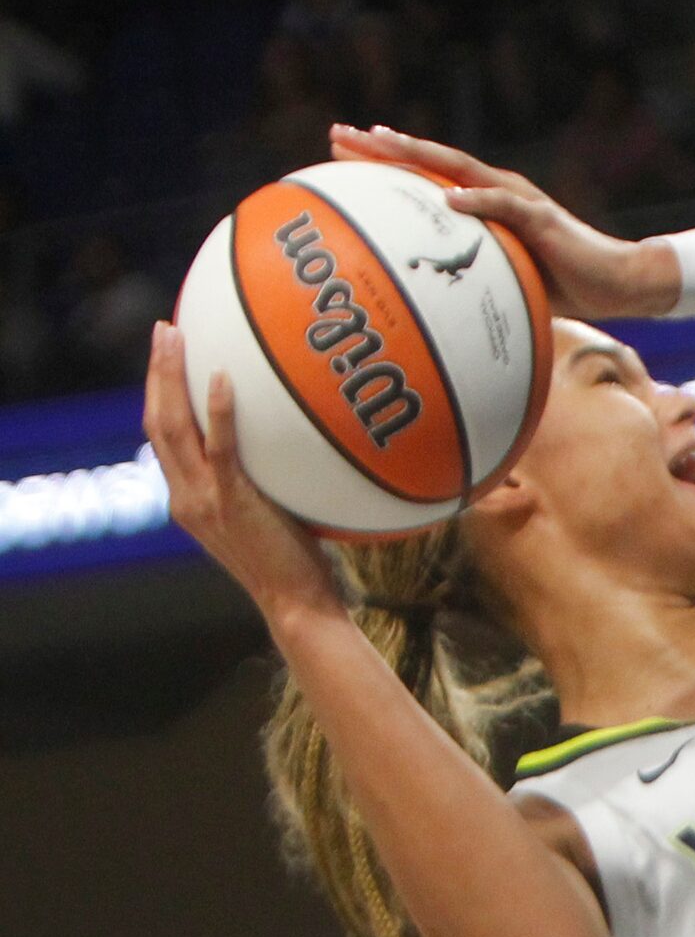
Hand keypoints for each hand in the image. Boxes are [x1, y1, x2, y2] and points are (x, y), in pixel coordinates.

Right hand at [143, 321, 341, 621]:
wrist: (297, 606)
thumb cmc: (294, 568)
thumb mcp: (269, 519)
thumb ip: (261, 486)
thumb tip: (291, 448)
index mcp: (188, 501)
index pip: (164, 439)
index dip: (160, 396)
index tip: (168, 359)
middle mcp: (186, 499)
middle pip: (157, 423)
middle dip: (156, 373)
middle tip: (164, 330)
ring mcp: (203, 501)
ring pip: (173, 428)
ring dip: (171, 378)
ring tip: (175, 336)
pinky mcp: (231, 503)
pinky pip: (219, 448)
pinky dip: (218, 411)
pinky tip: (223, 378)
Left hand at [328, 123, 680, 317]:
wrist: (615, 281)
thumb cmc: (563, 285)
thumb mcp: (505, 281)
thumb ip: (471, 281)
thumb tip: (431, 311)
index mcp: (484, 204)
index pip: (425, 177)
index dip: (382, 164)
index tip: (338, 156)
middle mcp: (495, 191)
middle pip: (430, 161)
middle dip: (382, 147)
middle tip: (336, 135)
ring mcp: (518, 201)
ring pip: (460, 170)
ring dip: (419, 157)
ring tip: (380, 144)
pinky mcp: (542, 219)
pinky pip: (504, 207)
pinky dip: (477, 200)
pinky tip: (449, 197)